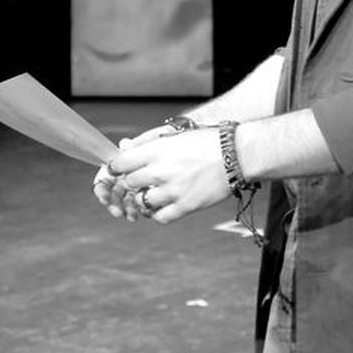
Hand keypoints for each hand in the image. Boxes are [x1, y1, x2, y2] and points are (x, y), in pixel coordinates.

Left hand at [99, 129, 231, 223]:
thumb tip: (125, 146)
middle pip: (129, 183)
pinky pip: (159, 217)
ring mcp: (173, 190)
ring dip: (142, 198)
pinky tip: (161, 205)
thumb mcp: (176, 135)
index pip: (121, 162)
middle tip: (137, 181)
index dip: (116, 167)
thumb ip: (148, 142)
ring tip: (150, 193)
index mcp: (158, 150)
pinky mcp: (185, 206)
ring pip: (141, 202)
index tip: (118, 169)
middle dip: (130, 182)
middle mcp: (161, 170)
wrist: (236, 154)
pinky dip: (156, 213)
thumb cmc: (207, 141)